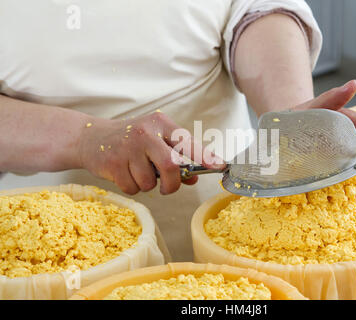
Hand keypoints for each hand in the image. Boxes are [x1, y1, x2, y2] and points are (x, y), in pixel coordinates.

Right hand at [78, 112, 224, 194]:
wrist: (91, 137)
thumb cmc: (131, 140)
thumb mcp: (155, 141)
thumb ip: (176, 157)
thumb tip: (194, 178)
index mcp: (161, 123)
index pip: (187, 142)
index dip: (204, 156)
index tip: (219, 166)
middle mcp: (145, 132)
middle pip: (171, 167)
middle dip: (173, 184)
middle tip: (169, 187)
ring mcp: (128, 147)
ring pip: (150, 182)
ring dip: (148, 185)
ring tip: (138, 171)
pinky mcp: (113, 163)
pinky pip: (133, 188)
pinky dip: (132, 187)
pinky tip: (125, 173)